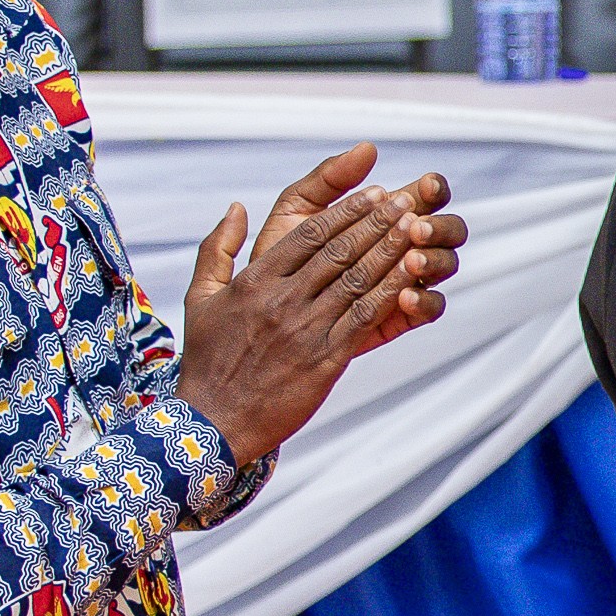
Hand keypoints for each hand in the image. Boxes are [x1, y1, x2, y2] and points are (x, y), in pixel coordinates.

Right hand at [176, 145, 464, 463]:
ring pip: (356, 280)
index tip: (372, 193)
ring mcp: (304, 329)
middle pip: (337, 251)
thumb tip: (236, 206)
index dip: (345, 211)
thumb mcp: (199, 299)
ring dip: (390, 250)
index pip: (307, 235)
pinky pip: (364, 318)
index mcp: (253, 282)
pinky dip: (390, 292)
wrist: (212, 422)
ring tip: (416, 226)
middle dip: (376, 222)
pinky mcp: (324, 359)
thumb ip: (216, 249)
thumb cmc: (207, 360)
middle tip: (404, 199)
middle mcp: (280, 301)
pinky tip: (412, 275)